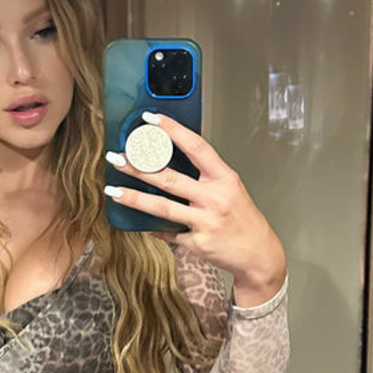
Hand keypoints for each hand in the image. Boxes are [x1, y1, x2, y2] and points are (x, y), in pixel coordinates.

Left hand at [104, 112, 286, 303]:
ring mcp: (206, 222)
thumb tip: (168, 160)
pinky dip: (153, 228)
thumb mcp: (230, 189)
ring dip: (135, 198)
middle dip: (140, 167)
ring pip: (163, 208)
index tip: (151, 119)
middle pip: (170, 178)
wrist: (258, 254)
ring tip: (114, 190)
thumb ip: (205, 175)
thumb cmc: (241, 218)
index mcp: (225, 178)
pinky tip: (138, 222)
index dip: (173, 130)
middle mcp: (215, 198)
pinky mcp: (198, 244)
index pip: (196, 147)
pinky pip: (168, 233)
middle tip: (117, 157)